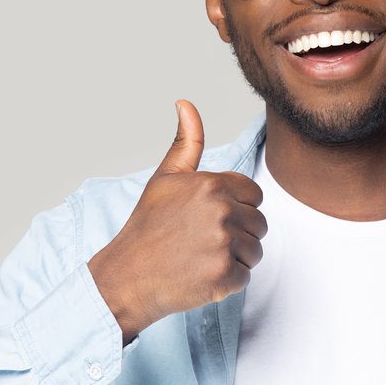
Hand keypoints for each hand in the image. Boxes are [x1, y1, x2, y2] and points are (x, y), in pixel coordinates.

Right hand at [88, 99, 266, 344]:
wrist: (127, 277)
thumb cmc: (148, 227)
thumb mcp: (165, 178)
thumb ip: (186, 141)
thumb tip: (185, 103)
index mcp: (213, 184)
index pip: (255, 194)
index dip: (236, 207)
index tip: (209, 218)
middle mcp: (222, 211)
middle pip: (258, 223)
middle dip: (238, 233)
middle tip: (202, 240)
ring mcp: (224, 244)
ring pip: (255, 250)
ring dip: (235, 257)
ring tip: (202, 257)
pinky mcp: (225, 276)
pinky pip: (246, 275)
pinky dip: (228, 280)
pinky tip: (201, 274)